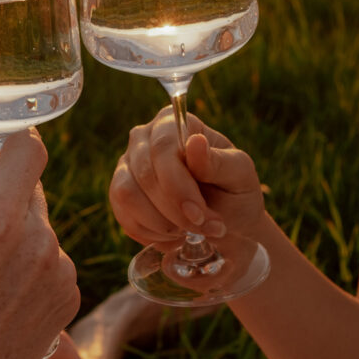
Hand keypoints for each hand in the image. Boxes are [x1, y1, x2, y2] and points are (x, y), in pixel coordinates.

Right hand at [0, 130, 80, 358]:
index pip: (28, 149)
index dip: (8, 146)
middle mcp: (37, 242)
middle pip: (29, 189)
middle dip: (1, 197)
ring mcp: (58, 274)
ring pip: (39, 227)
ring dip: (15, 235)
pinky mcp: (67, 299)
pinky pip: (51, 260)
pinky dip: (29, 267)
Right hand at [109, 107, 265, 246]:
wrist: (227, 224)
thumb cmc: (235, 194)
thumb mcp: (239, 177)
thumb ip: (219, 161)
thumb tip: (195, 142)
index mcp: (175, 123)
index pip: (163, 147)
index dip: (177, 185)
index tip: (200, 215)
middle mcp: (143, 138)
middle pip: (144, 173)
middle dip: (174, 210)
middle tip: (203, 228)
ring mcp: (127, 165)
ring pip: (127, 194)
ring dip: (161, 223)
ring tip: (189, 231)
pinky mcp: (119, 194)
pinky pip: (123, 216)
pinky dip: (151, 233)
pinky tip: (173, 235)